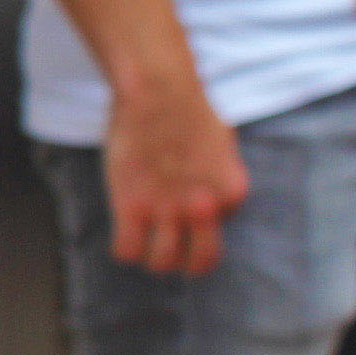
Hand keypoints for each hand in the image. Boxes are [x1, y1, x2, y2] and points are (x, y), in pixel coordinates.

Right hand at [101, 74, 249, 276]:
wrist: (158, 90)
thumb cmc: (187, 107)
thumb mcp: (222, 145)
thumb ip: (217, 175)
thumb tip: (207, 193)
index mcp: (232, 192)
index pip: (222, 228)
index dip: (200, 223)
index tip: (184, 211)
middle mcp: (204, 208)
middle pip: (198, 262)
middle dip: (183, 264)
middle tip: (170, 255)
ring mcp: (167, 209)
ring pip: (161, 262)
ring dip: (152, 261)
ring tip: (143, 247)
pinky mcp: (132, 205)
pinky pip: (127, 249)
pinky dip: (124, 250)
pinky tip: (122, 239)